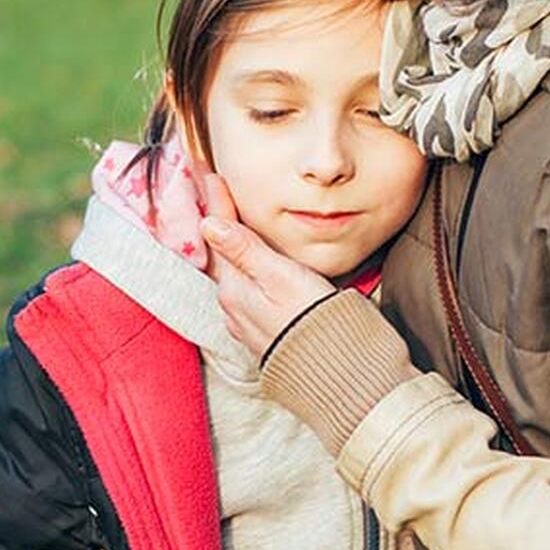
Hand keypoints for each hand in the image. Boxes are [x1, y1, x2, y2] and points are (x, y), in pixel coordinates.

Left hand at [198, 174, 336, 362]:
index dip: (217, 204)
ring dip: (232, 249)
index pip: (220, 236)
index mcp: (234, 289)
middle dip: (220, 226)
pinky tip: (255, 266)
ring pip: (235, 276)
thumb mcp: (280, 277)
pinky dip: (247, 271)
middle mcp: (234, 308)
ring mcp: (249, 323)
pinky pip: (248, 294)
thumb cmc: (314, 320)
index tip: (210, 176)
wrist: (341, 373)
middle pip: (222, 257)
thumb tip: (209, 224)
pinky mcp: (267, 334)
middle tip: (215, 194)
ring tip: (233, 225)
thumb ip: (245, 251)